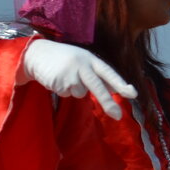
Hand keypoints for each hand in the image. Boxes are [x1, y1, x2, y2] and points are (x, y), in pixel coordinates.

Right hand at [19, 40, 136, 119]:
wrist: (37, 53)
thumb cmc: (66, 59)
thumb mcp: (84, 61)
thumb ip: (99, 75)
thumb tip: (115, 91)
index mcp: (91, 60)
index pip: (109, 72)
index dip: (120, 83)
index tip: (132, 93)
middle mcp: (82, 66)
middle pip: (97, 87)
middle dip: (107, 102)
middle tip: (118, 116)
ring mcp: (70, 74)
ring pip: (80, 94)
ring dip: (74, 89)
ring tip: (66, 76)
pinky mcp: (58, 82)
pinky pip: (67, 94)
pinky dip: (63, 90)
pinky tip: (57, 79)